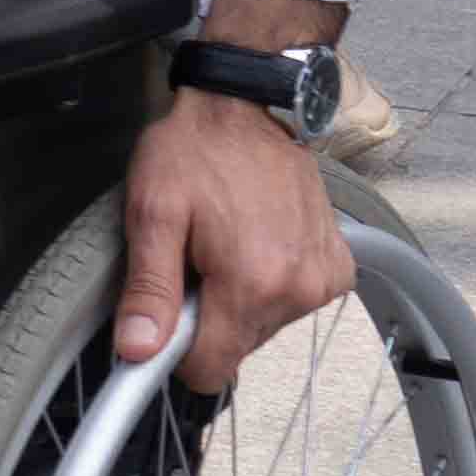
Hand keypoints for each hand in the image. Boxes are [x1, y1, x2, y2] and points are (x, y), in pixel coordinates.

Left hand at [117, 0, 357, 390]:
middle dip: (205, 315)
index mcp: (252, 284)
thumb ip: (148, 289)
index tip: (161, 319)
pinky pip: (292, 302)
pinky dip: (269, 283)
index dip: (175, 352)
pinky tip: (254, 241)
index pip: (209, 368)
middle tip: (192, 258)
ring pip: (262, 327)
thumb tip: (137, 350)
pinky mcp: (338, 268)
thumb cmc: (195, 151)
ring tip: (221, 242)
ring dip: (236, 298)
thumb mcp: (154, 213)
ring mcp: (324, 280)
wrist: (251, 106)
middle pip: (235, 346)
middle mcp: (298, 290)